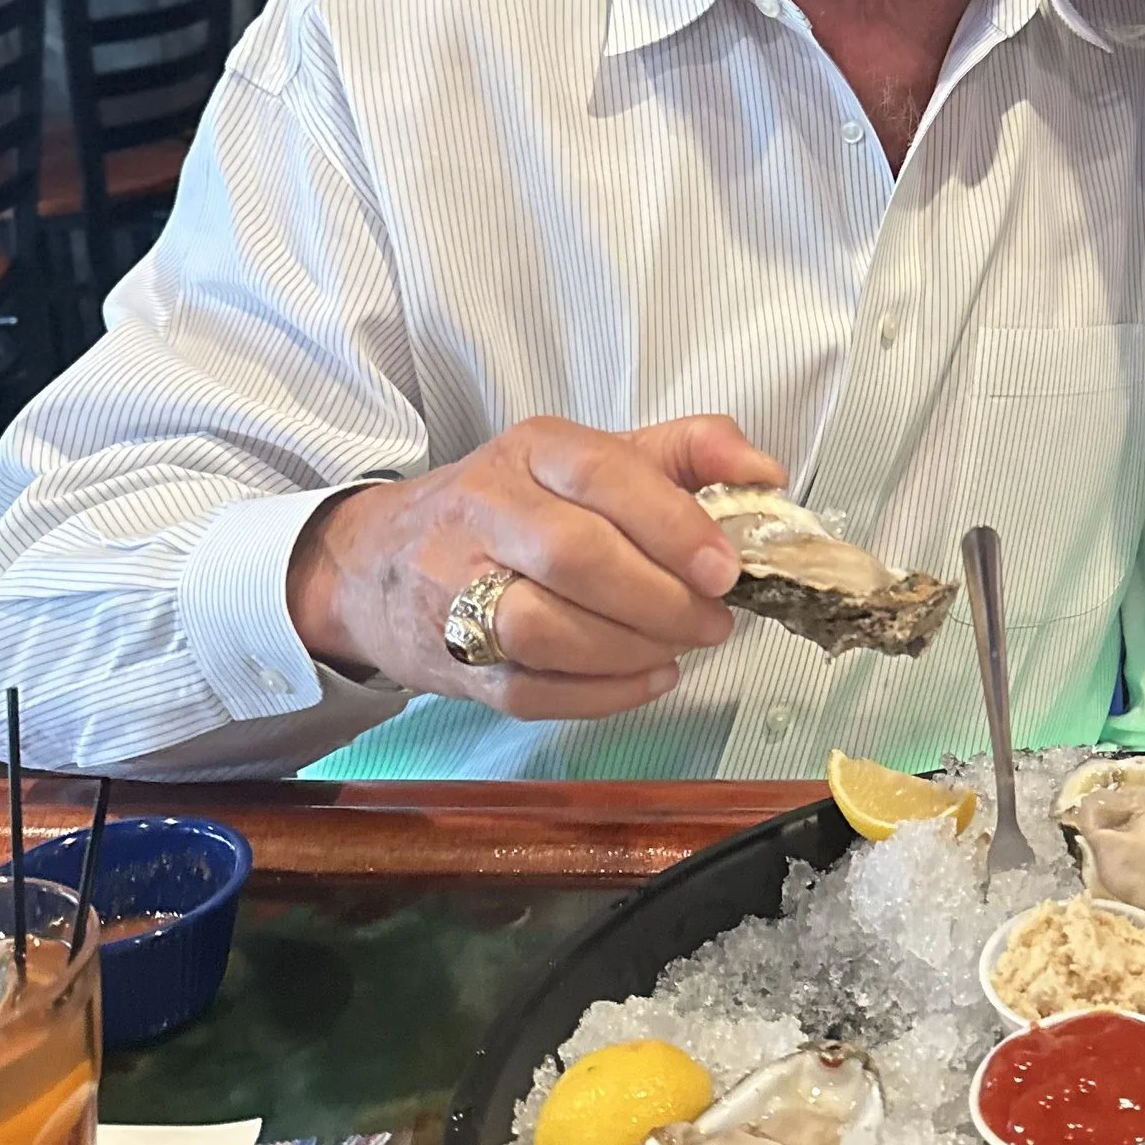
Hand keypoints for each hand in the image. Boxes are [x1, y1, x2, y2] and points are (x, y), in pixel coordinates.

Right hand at [285, 415, 784, 722]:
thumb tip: (766, 471)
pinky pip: (530, 691)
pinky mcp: (452, 661)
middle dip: (660, 598)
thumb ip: (685, 452)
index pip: (605, 474)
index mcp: (533, 449)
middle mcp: (485, 509)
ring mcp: (456, 589)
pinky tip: (646, 679)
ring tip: (677, 648)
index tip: (726, 566)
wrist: (377, 562)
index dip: (674, 524)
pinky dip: (602, 695)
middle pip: (575, 556)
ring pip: (544, 629)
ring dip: (629, 650)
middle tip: (714, 619)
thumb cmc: (513, 505)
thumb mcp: (593, 456)